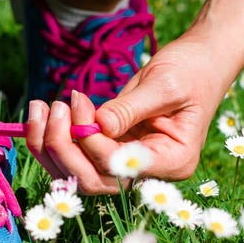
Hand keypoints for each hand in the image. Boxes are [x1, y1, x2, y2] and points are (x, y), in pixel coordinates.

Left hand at [25, 37, 229, 193]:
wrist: (202, 61)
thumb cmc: (191, 70)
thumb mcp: (163, 85)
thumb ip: (130, 108)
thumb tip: (96, 125)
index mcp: (173, 161)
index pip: (120, 168)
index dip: (91, 143)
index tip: (80, 102)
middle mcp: (150, 172)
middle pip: (94, 181)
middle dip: (64, 149)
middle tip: (55, 107)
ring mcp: (130, 164)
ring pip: (79, 175)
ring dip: (51, 146)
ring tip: (42, 108)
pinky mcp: (114, 150)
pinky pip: (78, 158)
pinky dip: (54, 140)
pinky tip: (43, 113)